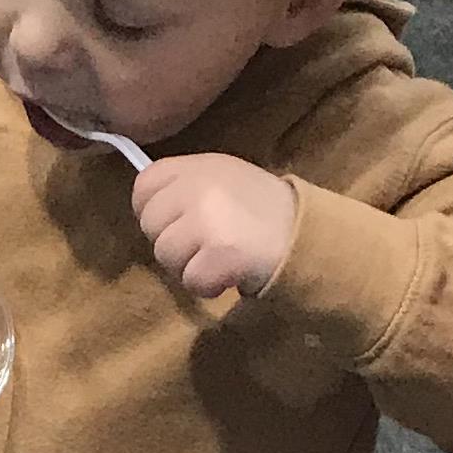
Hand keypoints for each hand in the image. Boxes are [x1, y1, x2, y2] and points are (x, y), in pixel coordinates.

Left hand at [131, 153, 298, 297]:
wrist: (308, 234)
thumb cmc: (262, 210)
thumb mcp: (223, 179)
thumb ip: (185, 186)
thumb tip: (148, 209)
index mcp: (196, 166)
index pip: (144, 185)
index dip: (151, 211)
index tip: (175, 224)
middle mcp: (198, 186)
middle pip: (151, 225)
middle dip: (171, 242)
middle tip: (203, 245)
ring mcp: (207, 218)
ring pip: (166, 255)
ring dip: (188, 266)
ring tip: (217, 259)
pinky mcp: (221, 252)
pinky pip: (191, 279)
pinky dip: (207, 286)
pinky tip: (228, 275)